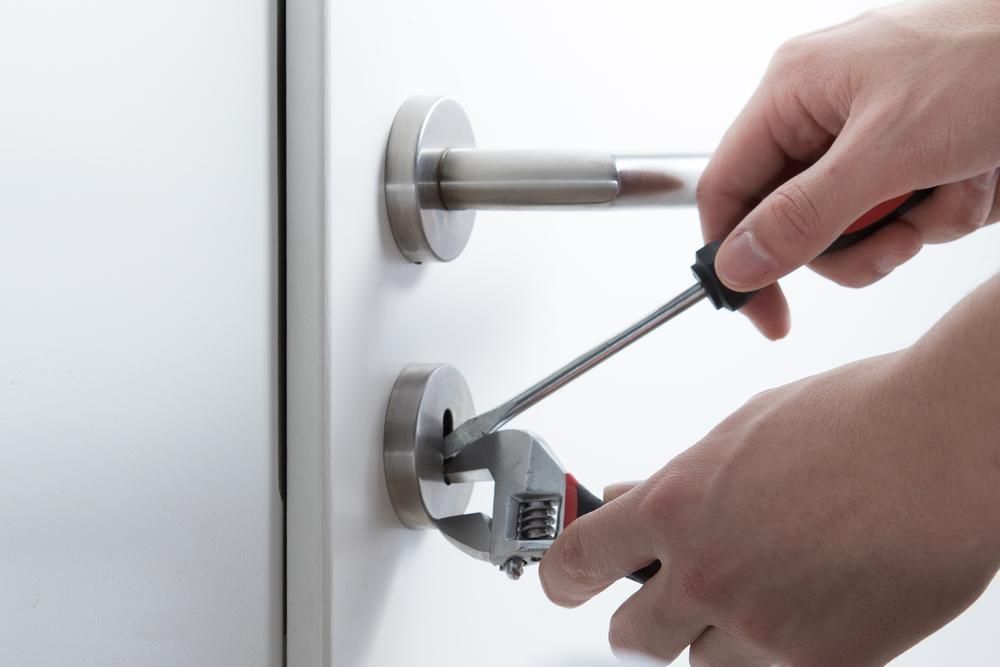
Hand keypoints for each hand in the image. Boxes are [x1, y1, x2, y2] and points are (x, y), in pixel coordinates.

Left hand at [540, 276, 999, 664]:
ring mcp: (762, 625)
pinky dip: (779, 653)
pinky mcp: (821, 664)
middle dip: (648, 618)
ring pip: (704, 665)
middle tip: (673, 597)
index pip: (579, 561)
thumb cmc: (857, 422)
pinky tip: (809, 605)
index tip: (564, 582)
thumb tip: (633, 498)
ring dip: (718, 639)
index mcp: (677, 506)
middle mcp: (707, 572)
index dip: (563, 577)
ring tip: (765, 590)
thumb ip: (679, 482)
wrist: (947, 447)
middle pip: (632, 638)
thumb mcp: (742, 435)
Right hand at [697, 0, 999, 338]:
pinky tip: (975, 176)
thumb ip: (803, 216)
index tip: (765, 310)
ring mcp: (867, 130)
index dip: (735, 257)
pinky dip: (943, 208)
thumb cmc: (993, 58)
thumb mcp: (888, 151)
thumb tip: (737, 265)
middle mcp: (820, 110)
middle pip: (792, 217)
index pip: (725, 189)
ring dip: (910, 225)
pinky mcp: (910, 146)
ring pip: (851, 223)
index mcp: (792, 92)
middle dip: (854, 243)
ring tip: (952, 191)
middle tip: (897, 240)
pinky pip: (900, 209)